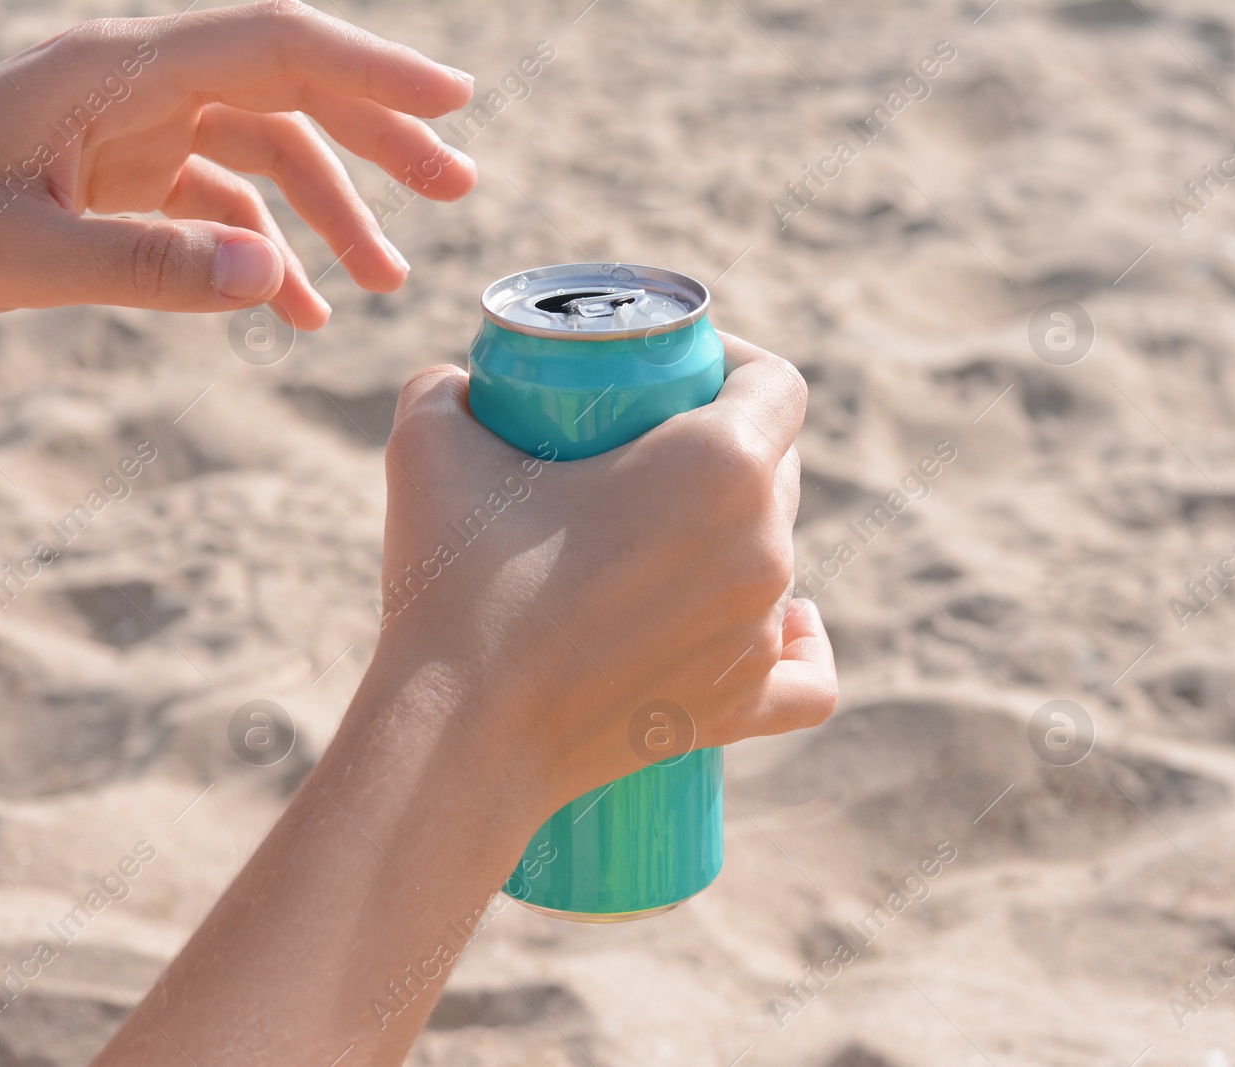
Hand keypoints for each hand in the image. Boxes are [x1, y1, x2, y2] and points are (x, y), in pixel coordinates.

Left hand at [0, 2, 475, 325]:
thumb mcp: (24, 258)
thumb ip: (149, 268)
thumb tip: (277, 280)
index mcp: (114, 72)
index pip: (273, 47)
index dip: (373, 69)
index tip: (455, 103)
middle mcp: (134, 85)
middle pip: (287, 89)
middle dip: (377, 138)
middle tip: (456, 192)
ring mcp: (129, 127)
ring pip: (261, 148)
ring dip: (328, 210)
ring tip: (384, 281)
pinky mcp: (119, 172)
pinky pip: (215, 201)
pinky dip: (261, 250)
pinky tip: (292, 310)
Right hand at [367, 332, 838, 817]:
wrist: (462, 732)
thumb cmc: (458, 580)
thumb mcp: (432, 445)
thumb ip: (441, 389)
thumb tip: (451, 384)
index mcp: (721, 464)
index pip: (775, 383)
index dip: (733, 359)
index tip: (672, 373)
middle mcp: (764, 547)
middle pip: (778, 469)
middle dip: (722, 443)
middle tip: (642, 451)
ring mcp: (756, 633)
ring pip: (778, 557)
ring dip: (734, 534)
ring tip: (658, 537)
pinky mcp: (737, 707)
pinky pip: (803, 674)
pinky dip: (798, 644)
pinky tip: (787, 624)